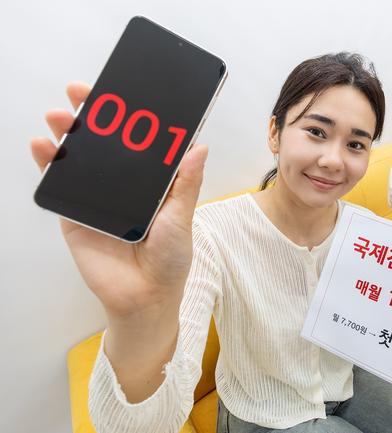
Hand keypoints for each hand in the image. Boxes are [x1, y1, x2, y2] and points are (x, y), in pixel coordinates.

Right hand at [31, 82, 207, 319]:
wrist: (144, 297)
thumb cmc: (170, 258)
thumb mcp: (181, 217)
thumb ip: (185, 183)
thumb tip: (199, 147)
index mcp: (150, 182)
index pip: (137, 142)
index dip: (127, 118)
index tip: (120, 92)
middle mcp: (123, 186)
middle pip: (104, 144)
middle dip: (90, 116)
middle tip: (80, 93)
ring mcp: (97, 198)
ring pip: (78, 160)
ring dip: (65, 135)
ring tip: (58, 116)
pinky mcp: (75, 215)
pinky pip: (59, 188)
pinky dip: (47, 166)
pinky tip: (42, 146)